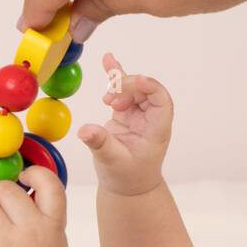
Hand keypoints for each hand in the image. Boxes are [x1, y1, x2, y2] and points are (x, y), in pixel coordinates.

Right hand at [78, 53, 170, 197]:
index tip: (136, 81)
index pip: (162, 102)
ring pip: (134, 88)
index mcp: (156, 130)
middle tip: (110, 99)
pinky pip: (122, 91)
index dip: (152, 88)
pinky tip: (108, 60)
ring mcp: (139, 114)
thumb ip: (100, 144)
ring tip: (107, 98)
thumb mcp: (112, 162)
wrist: (127, 186)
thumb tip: (85, 131)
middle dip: (129, 88)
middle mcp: (151, 119)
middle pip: (146, 91)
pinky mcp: (126, 113)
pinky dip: (116, 76)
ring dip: (120, 86)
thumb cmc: (126, 177)